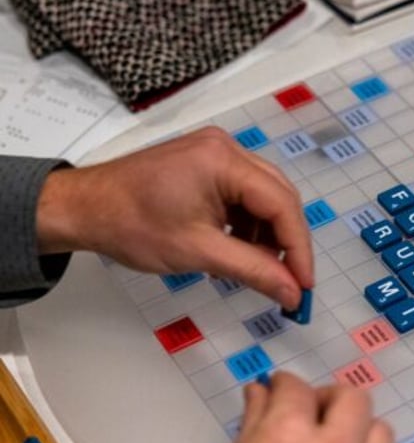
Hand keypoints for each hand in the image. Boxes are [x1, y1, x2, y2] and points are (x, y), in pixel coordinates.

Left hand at [35, 127, 312, 308]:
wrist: (82, 208)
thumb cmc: (131, 225)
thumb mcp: (198, 252)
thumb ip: (253, 270)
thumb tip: (292, 293)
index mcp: (224, 160)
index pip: (281, 204)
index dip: (298, 248)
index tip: (303, 285)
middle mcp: (226, 149)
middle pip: (278, 197)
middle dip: (286, 242)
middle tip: (290, 282)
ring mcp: (216, 154)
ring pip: (263, 198)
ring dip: (266, 235)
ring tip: (258, 269)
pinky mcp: (206, 165)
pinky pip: (243, 196)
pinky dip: (247, 226)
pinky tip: (238, 250)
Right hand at [187, 372, 392, 442]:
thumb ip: (254, 422)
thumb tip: (260, 392)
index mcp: (289, 439)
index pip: (298, 388)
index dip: (284, 384)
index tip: (280, 389)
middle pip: (355, 399)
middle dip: (330, 399)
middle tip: (311, 413)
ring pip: (380, 436)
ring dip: (357, 433)